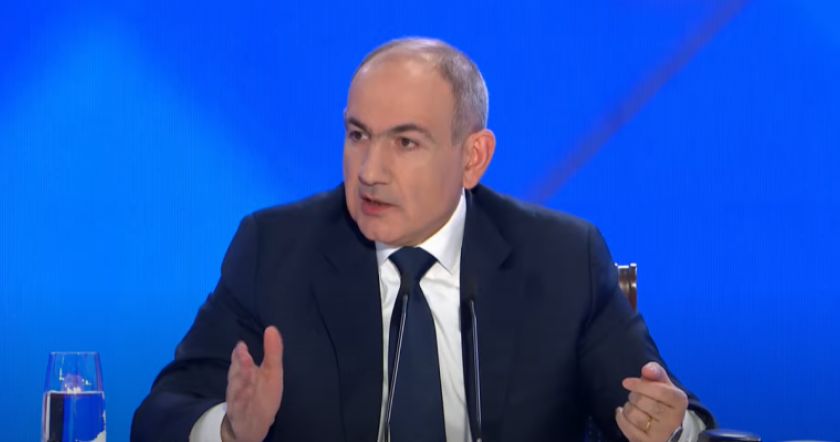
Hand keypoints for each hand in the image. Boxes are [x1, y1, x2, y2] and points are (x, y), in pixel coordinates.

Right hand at [221, 326, 283, 441]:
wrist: (250, 424)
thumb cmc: (262, 394)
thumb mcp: (271, 373)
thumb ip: (272, 353)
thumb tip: (272, 328)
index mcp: (246, 373)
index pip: (241, 362)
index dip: (240, 355)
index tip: (241, 345)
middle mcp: (239, 385)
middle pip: (238, 375)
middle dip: (240, 365)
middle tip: (243, 354)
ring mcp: (239, 401)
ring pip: (237, 391)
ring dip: (240, 382)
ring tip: (246, 371)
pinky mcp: (240, 416)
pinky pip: (239, 410)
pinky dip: (240, 404)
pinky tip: (244, 397)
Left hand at [615, 361, 687, 441]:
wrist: (671, 429)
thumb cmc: (664, 402)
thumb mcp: (664, 385)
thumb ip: (656, 373)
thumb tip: (647, 369)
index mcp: (679, 401)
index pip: (659, 390)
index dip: (640, 384)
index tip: (626, 382)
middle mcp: (673, 419)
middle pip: (642, 402)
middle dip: (634, 396)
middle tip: (636, 397)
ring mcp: (661, 434)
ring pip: (633, 414)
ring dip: (628, 407)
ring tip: (634, 407)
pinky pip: (627, 427)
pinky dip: (621, 418)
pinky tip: (624, 414)